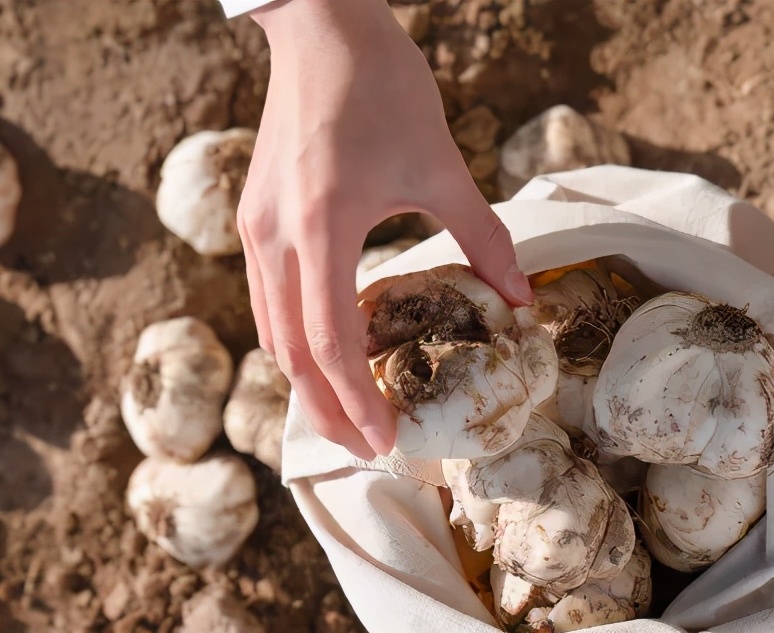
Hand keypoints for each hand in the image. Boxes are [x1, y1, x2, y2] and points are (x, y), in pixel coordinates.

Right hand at [240, 0, 531, 460]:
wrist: (319, 28)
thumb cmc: (382, 86)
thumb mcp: (441, 164)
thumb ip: (482, 237)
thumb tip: (520, 302)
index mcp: (322, 227)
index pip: (331, 344)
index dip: (355, 402)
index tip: (385, 443)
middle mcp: (276, 238)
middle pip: (289, 355)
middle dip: (324, 410)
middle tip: (364, 449)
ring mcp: (256, 230)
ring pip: (271, 333)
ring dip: (306, 382)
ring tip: (346, 414)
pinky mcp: (253, 220)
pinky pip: (268, 302)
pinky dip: (295, 341)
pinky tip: (328, 353)